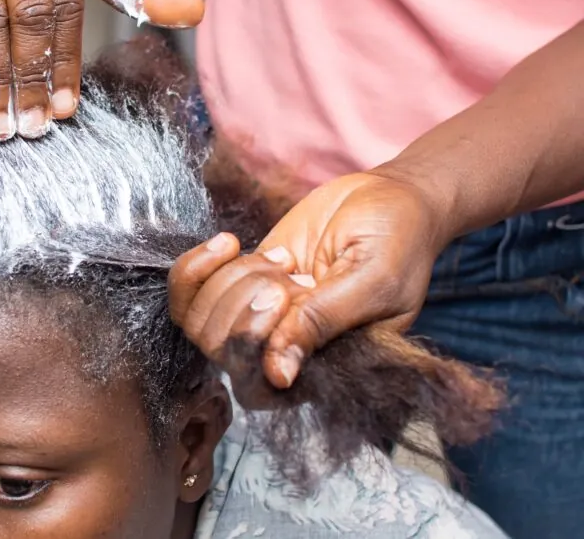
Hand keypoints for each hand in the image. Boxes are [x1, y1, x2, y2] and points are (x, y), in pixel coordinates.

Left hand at [169, 171, 452, 390]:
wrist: (387, 197)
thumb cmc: (398, 241)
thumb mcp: (372, 280)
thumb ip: (323, 323)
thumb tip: (279, 376)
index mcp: (325, 369)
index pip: (257, 389)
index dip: (251, 344)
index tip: (283, 292)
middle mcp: (282, 351)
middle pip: (220, 352)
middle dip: (243, 303)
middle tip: (289, 271)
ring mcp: (255, 316)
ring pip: (199, 321)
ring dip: (229, 280)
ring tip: (278, 259)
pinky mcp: (237, 282)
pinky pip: (188, 291)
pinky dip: (196, 266)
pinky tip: (230, 243)